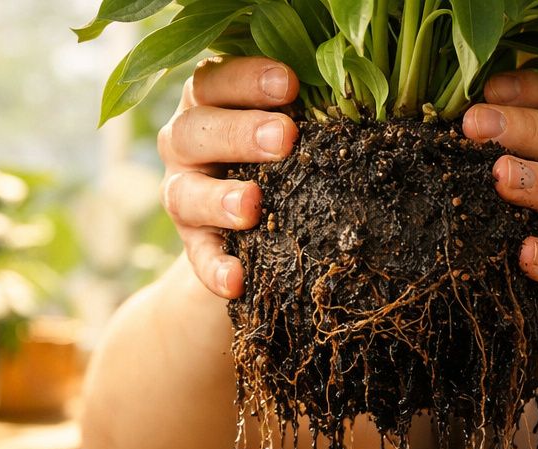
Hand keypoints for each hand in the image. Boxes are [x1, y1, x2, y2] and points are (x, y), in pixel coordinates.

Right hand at [158, 57, 299, 298]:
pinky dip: (215, 269)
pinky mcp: (191, 243)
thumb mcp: (290, 132)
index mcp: (208, 102)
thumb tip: (355, 101)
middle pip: (196, 130)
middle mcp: (186, 143)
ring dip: (218, 199)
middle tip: (284, 138)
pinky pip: (198, 257)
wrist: (253, 232)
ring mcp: (182, 194)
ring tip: (252, 206)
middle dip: (240, 133)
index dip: (248, 79)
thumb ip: (305, 113)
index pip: (215, 80)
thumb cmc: (284, 158)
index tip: (290, 84)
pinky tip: (237, 280)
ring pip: (184, 192)